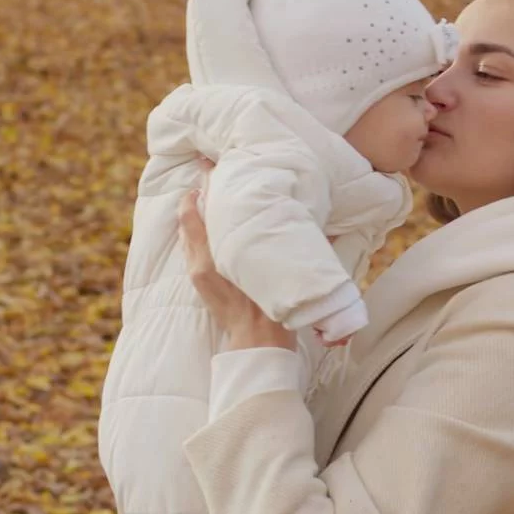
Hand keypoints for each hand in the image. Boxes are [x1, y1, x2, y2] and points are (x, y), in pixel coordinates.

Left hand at [178, 189, 296, 351]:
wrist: (257, 340)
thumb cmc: (270, 307)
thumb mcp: (280, 271)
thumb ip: (290, 245)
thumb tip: (325, 230)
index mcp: (211, 258)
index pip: (192, 215)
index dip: (197, 192)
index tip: (206, 173)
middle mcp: (199, 263)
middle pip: (188, 222)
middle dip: (197, 200)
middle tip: (209, 180)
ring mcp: (197, 273)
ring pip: (189, 235)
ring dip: (197, 217)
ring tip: (211, 200)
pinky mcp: (200, 281)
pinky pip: (192, 249)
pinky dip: (199, 234)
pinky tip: (213, 228)